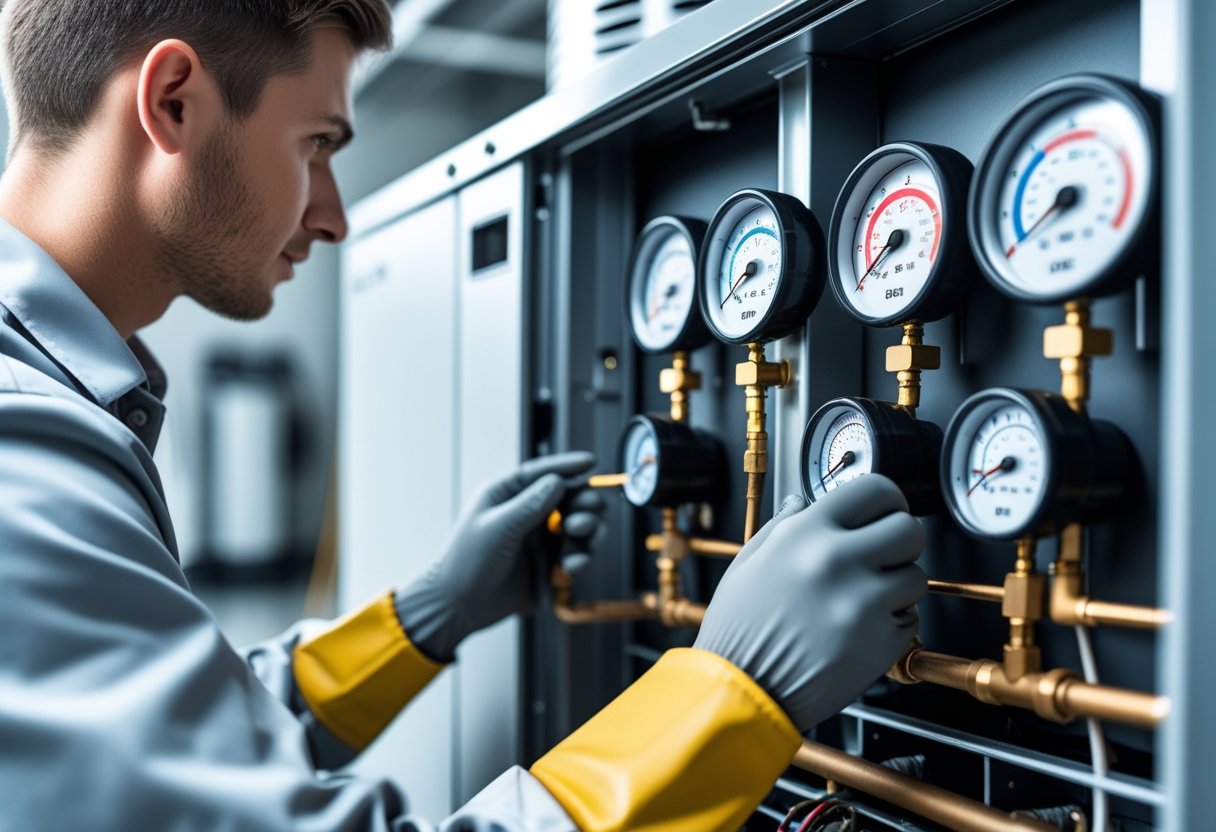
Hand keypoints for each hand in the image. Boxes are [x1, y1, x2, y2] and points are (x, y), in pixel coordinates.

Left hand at [395, 452, 604, 661]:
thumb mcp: (497, 528)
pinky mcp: (549, 561)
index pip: (542, 472)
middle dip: (584, 506)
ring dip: (588, 533)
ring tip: (577, 545)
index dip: (568, 466)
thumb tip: (557, 481)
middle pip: (570, 498)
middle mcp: (528, 513)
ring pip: (580, 526)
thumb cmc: (466, 563)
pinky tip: (572, 567)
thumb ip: (530, 505)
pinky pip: (577, 554)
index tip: (591, 462)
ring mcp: (540, 538)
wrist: (462, 607)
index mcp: (507, 495)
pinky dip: (581, 559)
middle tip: (579, 523)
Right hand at [693, 475, 925, 731]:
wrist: (741, 691)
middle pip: (910, 530)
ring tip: (863, 599)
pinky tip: (860, 627)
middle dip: (899, 541)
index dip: (886, 500)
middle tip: (882, 555)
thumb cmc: (738, 631)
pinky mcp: (881, 643)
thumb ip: (783, 527)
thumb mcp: (748, 563)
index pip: (876, 490)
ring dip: (897, 585)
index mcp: (805, 535)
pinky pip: (910, 619)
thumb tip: (803, 503)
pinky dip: (893, 622)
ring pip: (916, 577)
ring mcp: (863, 604)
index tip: (884, 511)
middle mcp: (838, 562)